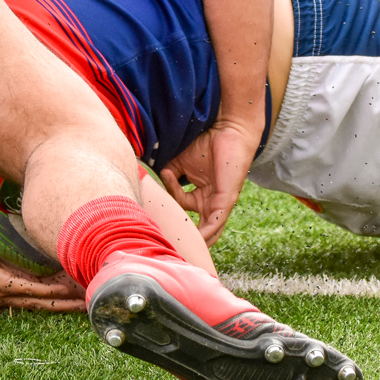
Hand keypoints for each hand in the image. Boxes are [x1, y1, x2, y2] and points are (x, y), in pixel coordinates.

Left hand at [0, 237, 84, 311]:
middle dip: (68, 306)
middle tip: (91, 307)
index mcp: (3, 292)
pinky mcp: (0, 283)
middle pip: (43, 305)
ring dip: (65, 302)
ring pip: (41, 300)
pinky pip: (30, 289)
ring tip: (86, 302)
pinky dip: (49, 292)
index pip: (36, 298)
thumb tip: (16, 252)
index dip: (58, 300)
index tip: (77, 298)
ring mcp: (3, 293)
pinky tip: (65, 292)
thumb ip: (4, 259)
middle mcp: (5, 299)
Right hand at [159, 118, 263, 242]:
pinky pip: (215, 223)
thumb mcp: (180, 163)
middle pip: (197, 230)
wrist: (228, 130)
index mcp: (201, 197)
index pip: (179, 208)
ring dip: (194, 241)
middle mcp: (211, 204)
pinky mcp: (227, 201)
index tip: (163, 176)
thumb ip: (168, 177)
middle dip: (185, 240)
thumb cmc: (207, 144)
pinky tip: (196, 241)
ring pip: (207, 232)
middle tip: (169, 247)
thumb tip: (150, 184)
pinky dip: (205, 233)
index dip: (168, 198)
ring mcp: (220, 204)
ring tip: (180, 249)